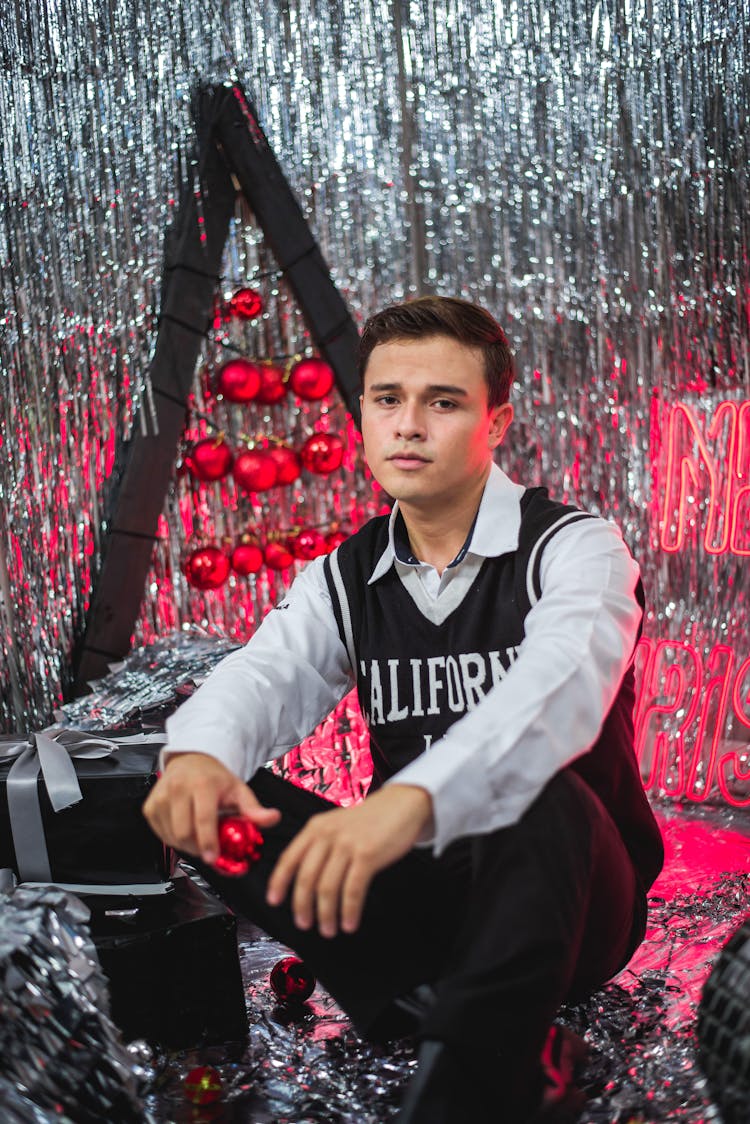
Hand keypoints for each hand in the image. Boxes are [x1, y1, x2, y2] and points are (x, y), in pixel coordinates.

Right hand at [142, 752, 279, 862]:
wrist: (192, 760)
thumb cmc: (214, 778)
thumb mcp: (238, 790)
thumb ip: (254, 808)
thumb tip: (272, 819)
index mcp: (202, 784)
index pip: (203, 818)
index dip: (208, 841)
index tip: (212, 857)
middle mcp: (178, 788)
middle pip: (184, 832)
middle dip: (198, 847)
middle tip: (209, 847)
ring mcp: (161, 797)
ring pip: (171, 836)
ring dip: (186, 845)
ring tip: (198, 834)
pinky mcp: (150, 806)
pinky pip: (160, 834)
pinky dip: (173, 839)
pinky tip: (184, 829)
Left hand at [266, 784, 433, 937]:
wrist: (402, 804)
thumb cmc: (370, 820)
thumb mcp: (337, 823)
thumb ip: (319, 843)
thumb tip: (303, 879)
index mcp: (316, 827)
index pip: (290, 858)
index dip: (279, 882)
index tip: (273, 901)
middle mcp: (328, 834)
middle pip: (306, 877)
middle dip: (302, 906)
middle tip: (303, 924)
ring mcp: (347, 844)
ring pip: (328, 887)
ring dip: (326, 914)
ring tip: (328, 929)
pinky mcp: (368, 854)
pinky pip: (352, 890)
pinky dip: (349, 911)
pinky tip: (349, 923)